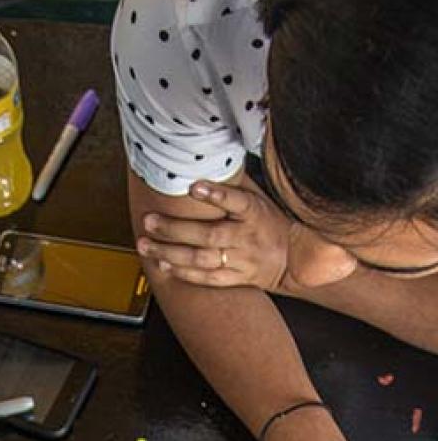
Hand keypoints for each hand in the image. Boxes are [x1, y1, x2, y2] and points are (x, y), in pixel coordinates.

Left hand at [136, 178, 292, 291]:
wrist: (295, 259)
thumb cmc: (270, 223)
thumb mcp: (260, 199)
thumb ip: (235, 188)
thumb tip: (209, 162)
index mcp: (255, 213)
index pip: (237, 202)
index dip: (216, 195)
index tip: (194, 186)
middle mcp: (247, 237)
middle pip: (208, 235)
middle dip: (175, 229)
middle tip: (149, 221)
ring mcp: (241, 260)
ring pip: (201, 258)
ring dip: (170, 253)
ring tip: (145, 245)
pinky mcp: (236, 278)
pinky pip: (207, 278)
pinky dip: (183, 273)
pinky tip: (163, 265)